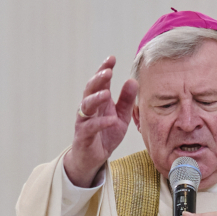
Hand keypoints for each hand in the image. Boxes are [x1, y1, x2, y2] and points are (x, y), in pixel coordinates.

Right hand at [61, 56, 138, 187]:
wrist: (94, 157)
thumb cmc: (106, 134)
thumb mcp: (121, 116)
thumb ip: (126, 100)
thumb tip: (133, 80)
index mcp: (98, 100)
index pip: (100, 81)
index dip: (104, 69)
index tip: (112, 58)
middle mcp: (89, 108)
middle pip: (90, 89)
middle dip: (98, 79)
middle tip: (108, 72)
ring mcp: (84, 120)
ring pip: (86, 105)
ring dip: (96, 98)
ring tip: (106, 93)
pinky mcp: (83, 135)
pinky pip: (90, 127)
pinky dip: (101, 122)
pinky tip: (110, 119)